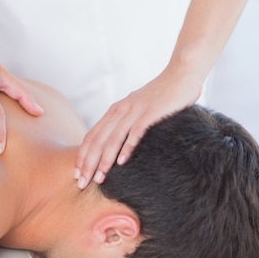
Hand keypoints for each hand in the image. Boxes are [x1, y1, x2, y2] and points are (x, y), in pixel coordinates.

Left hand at [74, 67, 202, 188]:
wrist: (182, 74)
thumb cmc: (162, 96)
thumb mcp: (138, 109)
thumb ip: (126, 123)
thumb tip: (117, 145)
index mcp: (115, 111)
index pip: (91, 137)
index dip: (82, 156)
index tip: (76, 175)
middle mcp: (120, 110)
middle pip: (98, 141)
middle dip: (88, 164)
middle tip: (82, 183)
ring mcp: (135, 110)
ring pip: (113, 139)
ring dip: (104, 160)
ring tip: (99, 178)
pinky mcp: (151, 112)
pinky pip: (135, 132)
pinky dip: (127, 147)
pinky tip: (122, 163)